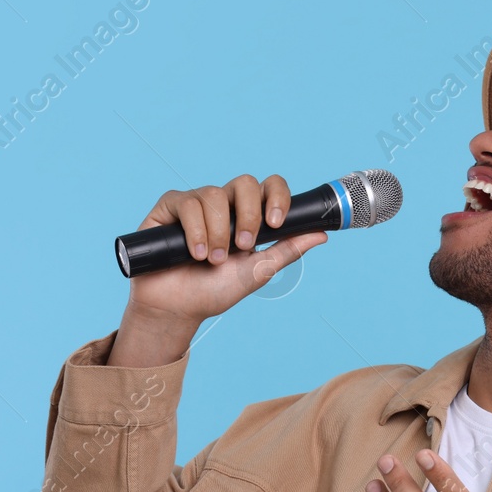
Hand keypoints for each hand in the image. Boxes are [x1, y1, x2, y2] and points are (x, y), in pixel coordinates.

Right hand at [107, 175, 327, 367]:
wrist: (178, 309)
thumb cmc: (215, 291)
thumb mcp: (258, 271)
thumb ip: (287, 250)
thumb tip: (321, 233)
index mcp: (248, 215)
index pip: (269, 187)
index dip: (277, 197)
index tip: (276, 223)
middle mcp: (223, 204)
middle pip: (244, 182)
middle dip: (248, 215)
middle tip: (244, 246)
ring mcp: (196, 203)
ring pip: (214, 195)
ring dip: (218, 233)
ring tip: (213, 260)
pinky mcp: (169, 207)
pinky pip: (187, 202)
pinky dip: (195, 230)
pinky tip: (194, 253)